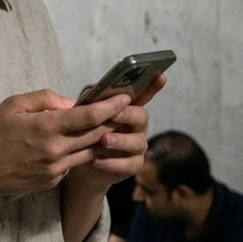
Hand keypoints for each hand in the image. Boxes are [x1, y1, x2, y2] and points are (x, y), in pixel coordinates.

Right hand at [0, 89, 131, 201]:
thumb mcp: (13, 105)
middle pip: (95, 135)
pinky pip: (72, 164)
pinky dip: (78, 153)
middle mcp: (55, 150)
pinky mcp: (52, 181)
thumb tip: (71, 102)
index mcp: (46, 127)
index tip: (125, 98)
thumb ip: (44, 99)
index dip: (110, 106)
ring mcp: (55, 169)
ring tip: (108, 126)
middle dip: (113, 122)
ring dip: (99, 140)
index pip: (88, 116)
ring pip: (89, 152)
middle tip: (124, 110)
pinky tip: (75, 145)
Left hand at [68, 74, 166, 189]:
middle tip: (113, 114)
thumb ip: (91, 102)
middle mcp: (137, 126)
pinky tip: (96, 160)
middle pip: (142, 116)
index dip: (152, 86)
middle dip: (128, 114)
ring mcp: (137, 146)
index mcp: (128, 109)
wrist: (81, 161)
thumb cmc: (85, 130)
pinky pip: (129, 165)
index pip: (143, 95)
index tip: (161, 76)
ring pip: (137, 142)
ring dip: (120, 140)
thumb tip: (92, 92)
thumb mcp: (85, 114)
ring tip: (103, 140)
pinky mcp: (132, 165)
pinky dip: (112, 163)